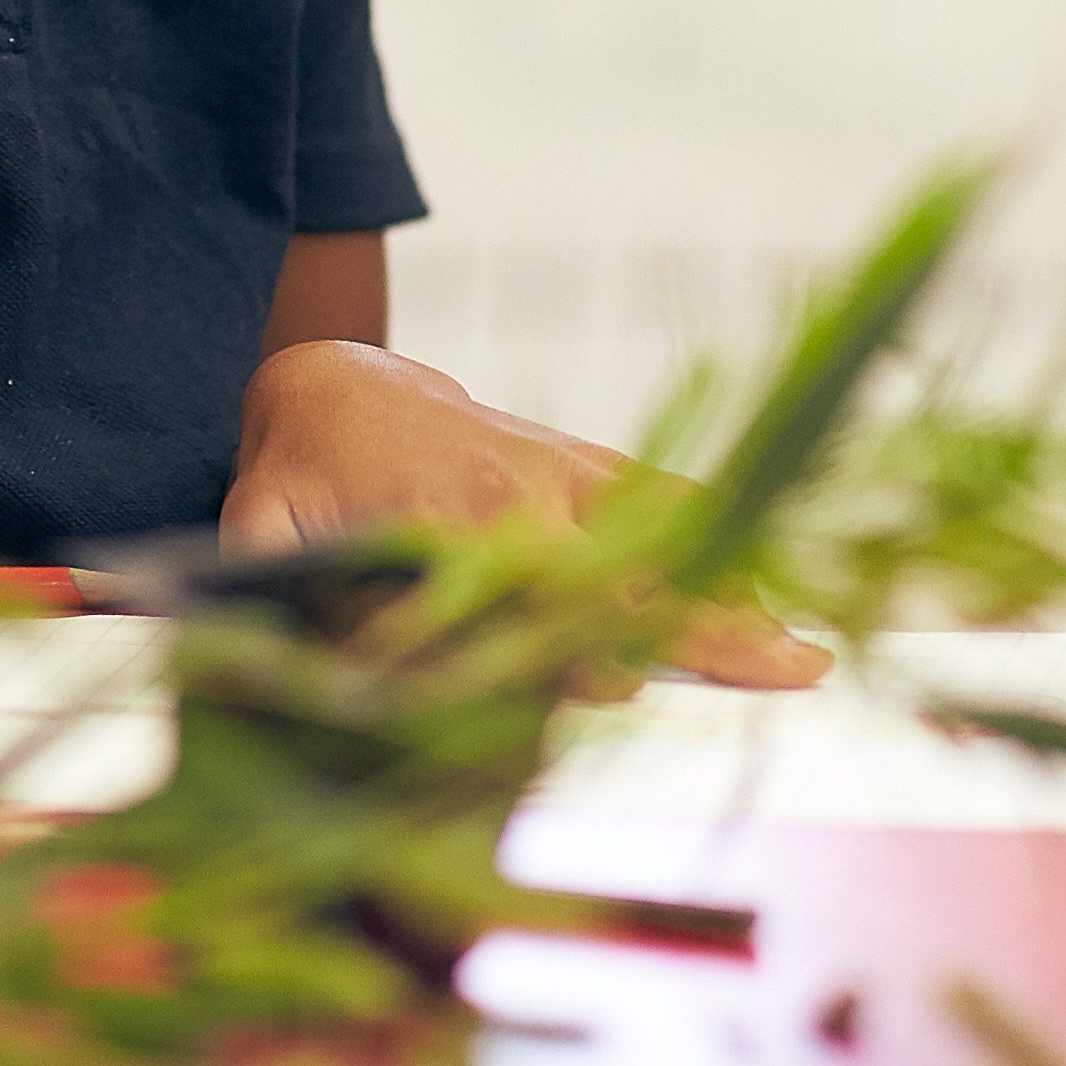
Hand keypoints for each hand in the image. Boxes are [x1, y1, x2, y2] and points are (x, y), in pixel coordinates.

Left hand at [222, 338, 829, 690]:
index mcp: (442, 510)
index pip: (521, 584)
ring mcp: (564, 473)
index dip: (566, 634)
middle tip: (782, 669)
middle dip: (693, 619)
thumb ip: (272, 585)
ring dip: (727, 592)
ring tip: (802, 654)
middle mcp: (519, 488)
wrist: (340, 387)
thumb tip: (279, 653)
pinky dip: (719, 539)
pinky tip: (776, 596)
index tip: (621, 678)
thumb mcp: (263, 528)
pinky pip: (663, 499)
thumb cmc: (299, 476)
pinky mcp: (587, 465)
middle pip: (618, 566)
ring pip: (659, 535)